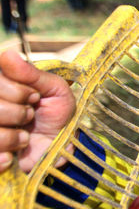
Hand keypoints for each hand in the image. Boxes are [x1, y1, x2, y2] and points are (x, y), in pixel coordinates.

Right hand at [0, 50, 75, 173]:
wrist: (62, 148)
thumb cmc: (58, 115)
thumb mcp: (55, 90)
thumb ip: (32, 74)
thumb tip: (7, 53)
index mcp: (1, 84)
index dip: (16, 90)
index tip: (34, 96)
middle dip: (18, 112)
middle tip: (31, 116)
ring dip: (12, 136)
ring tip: (25, 136)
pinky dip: (3, 156)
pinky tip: (12, 155)